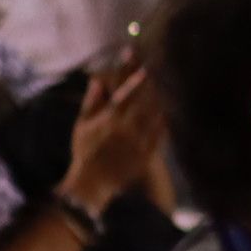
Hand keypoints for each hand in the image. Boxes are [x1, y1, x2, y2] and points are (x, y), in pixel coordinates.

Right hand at [63, 62, 165, 207]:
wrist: (92, 183)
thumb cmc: (84, 152)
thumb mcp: (81, 126)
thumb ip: (91, 102)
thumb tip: (96, 80)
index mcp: (109, 120)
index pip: (125, 94)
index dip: (135, 79)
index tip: (144, 67)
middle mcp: (126, 129)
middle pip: (144, 102)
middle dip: (152, 87)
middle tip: (160, 73)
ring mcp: (138, 142)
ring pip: (155, 116)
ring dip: (161, 101)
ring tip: (167, 88)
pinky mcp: (147, 154)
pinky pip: (160, 134)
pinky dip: (165, 121)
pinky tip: (168, 112)